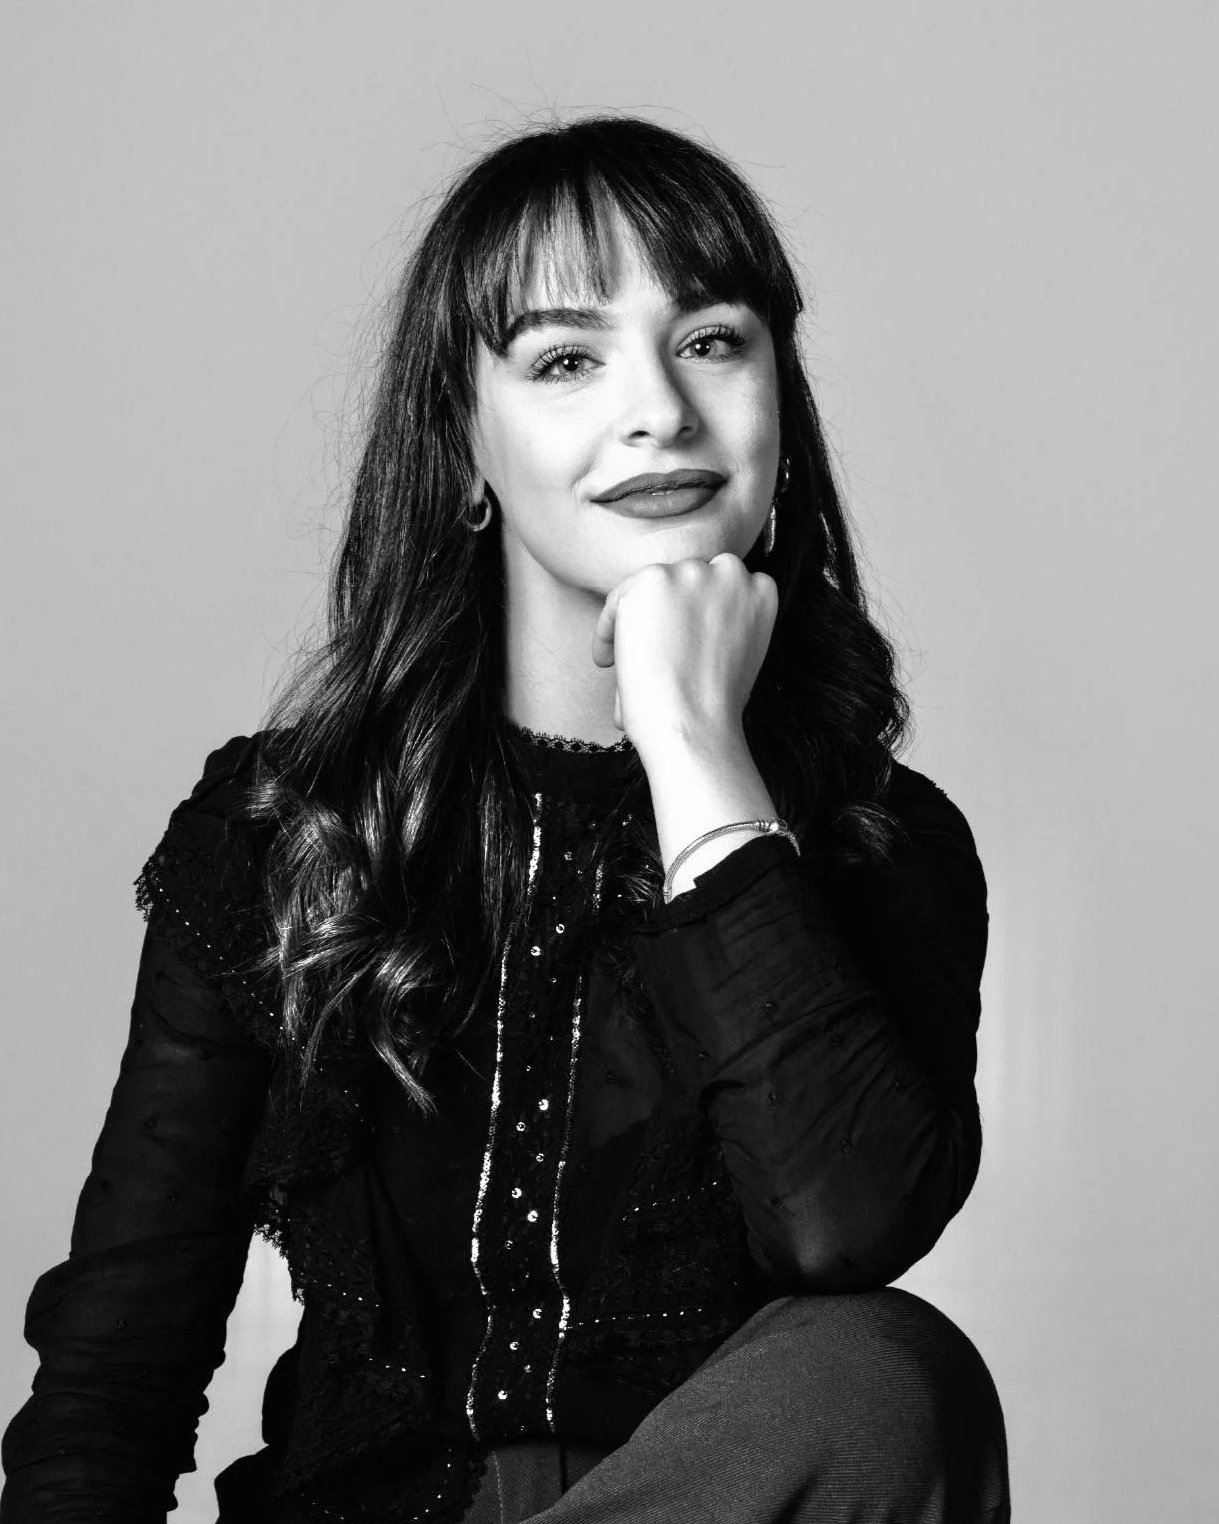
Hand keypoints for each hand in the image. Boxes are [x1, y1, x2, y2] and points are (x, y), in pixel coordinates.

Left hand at [591, 553, 778, 760]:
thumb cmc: (716, 706)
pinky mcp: (651, 580)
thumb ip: (727, 624)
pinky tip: (608, 661)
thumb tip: (692, 623)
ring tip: (628, 661)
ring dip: (638, 622)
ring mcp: (689, 573)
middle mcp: (729, 571)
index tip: (677, 643)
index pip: (719, 585)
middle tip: (650, 651)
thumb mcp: (742, 654)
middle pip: (684, 581)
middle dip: (667, 612)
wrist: (693, 724)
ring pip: (650, 590)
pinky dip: (607, 632)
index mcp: (761, 589)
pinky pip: (617, 601)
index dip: (693, 614)